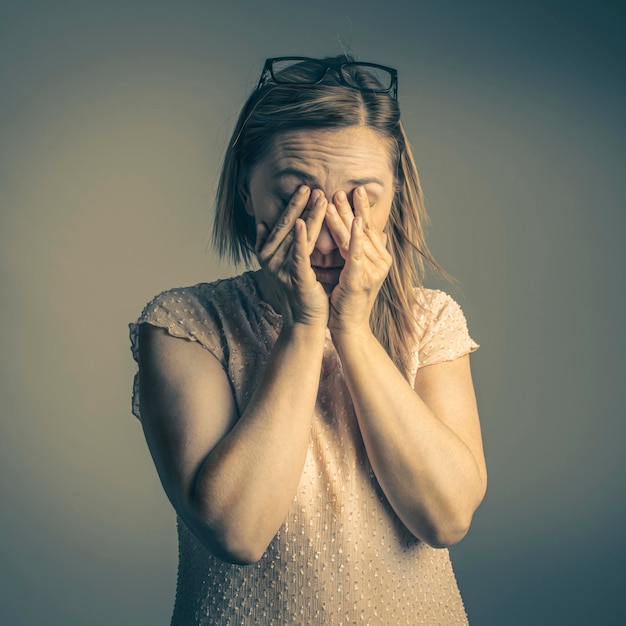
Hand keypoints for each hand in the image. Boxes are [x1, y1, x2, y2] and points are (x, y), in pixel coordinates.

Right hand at [255, 185, 329, 327]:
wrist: (306, 321)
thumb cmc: (300, 291)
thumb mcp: (286, 263)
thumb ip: (276, 243)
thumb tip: (261, 223)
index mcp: (268, 253)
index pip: (282, 224)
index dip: (292, 205)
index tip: (304, 187)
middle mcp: (270, 259)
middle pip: (287, 226)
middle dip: (299, 204)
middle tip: (310, 185)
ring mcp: (281, 268)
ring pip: (295, 236)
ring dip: (307, 214)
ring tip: (319, 196)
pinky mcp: (295, 277)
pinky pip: (298, 254)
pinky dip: (300, 238)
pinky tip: (302, 222)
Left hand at [325, 186, 391, 334]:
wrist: (348, 327)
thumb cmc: (349, 299)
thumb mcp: (359, 270)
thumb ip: (368, 250)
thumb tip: (380, 231)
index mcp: (380, 258)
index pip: (369, 229)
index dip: (361, 210)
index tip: (355, 190)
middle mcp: (381, 262)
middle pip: (364, 229)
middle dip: (353, 207)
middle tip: (344, 188)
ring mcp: (372, 271)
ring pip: (357, 238)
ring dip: (347, 216)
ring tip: (337, 198)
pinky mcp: (360, 279)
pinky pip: (356, 253)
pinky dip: (354, 236)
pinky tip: (353, 222)